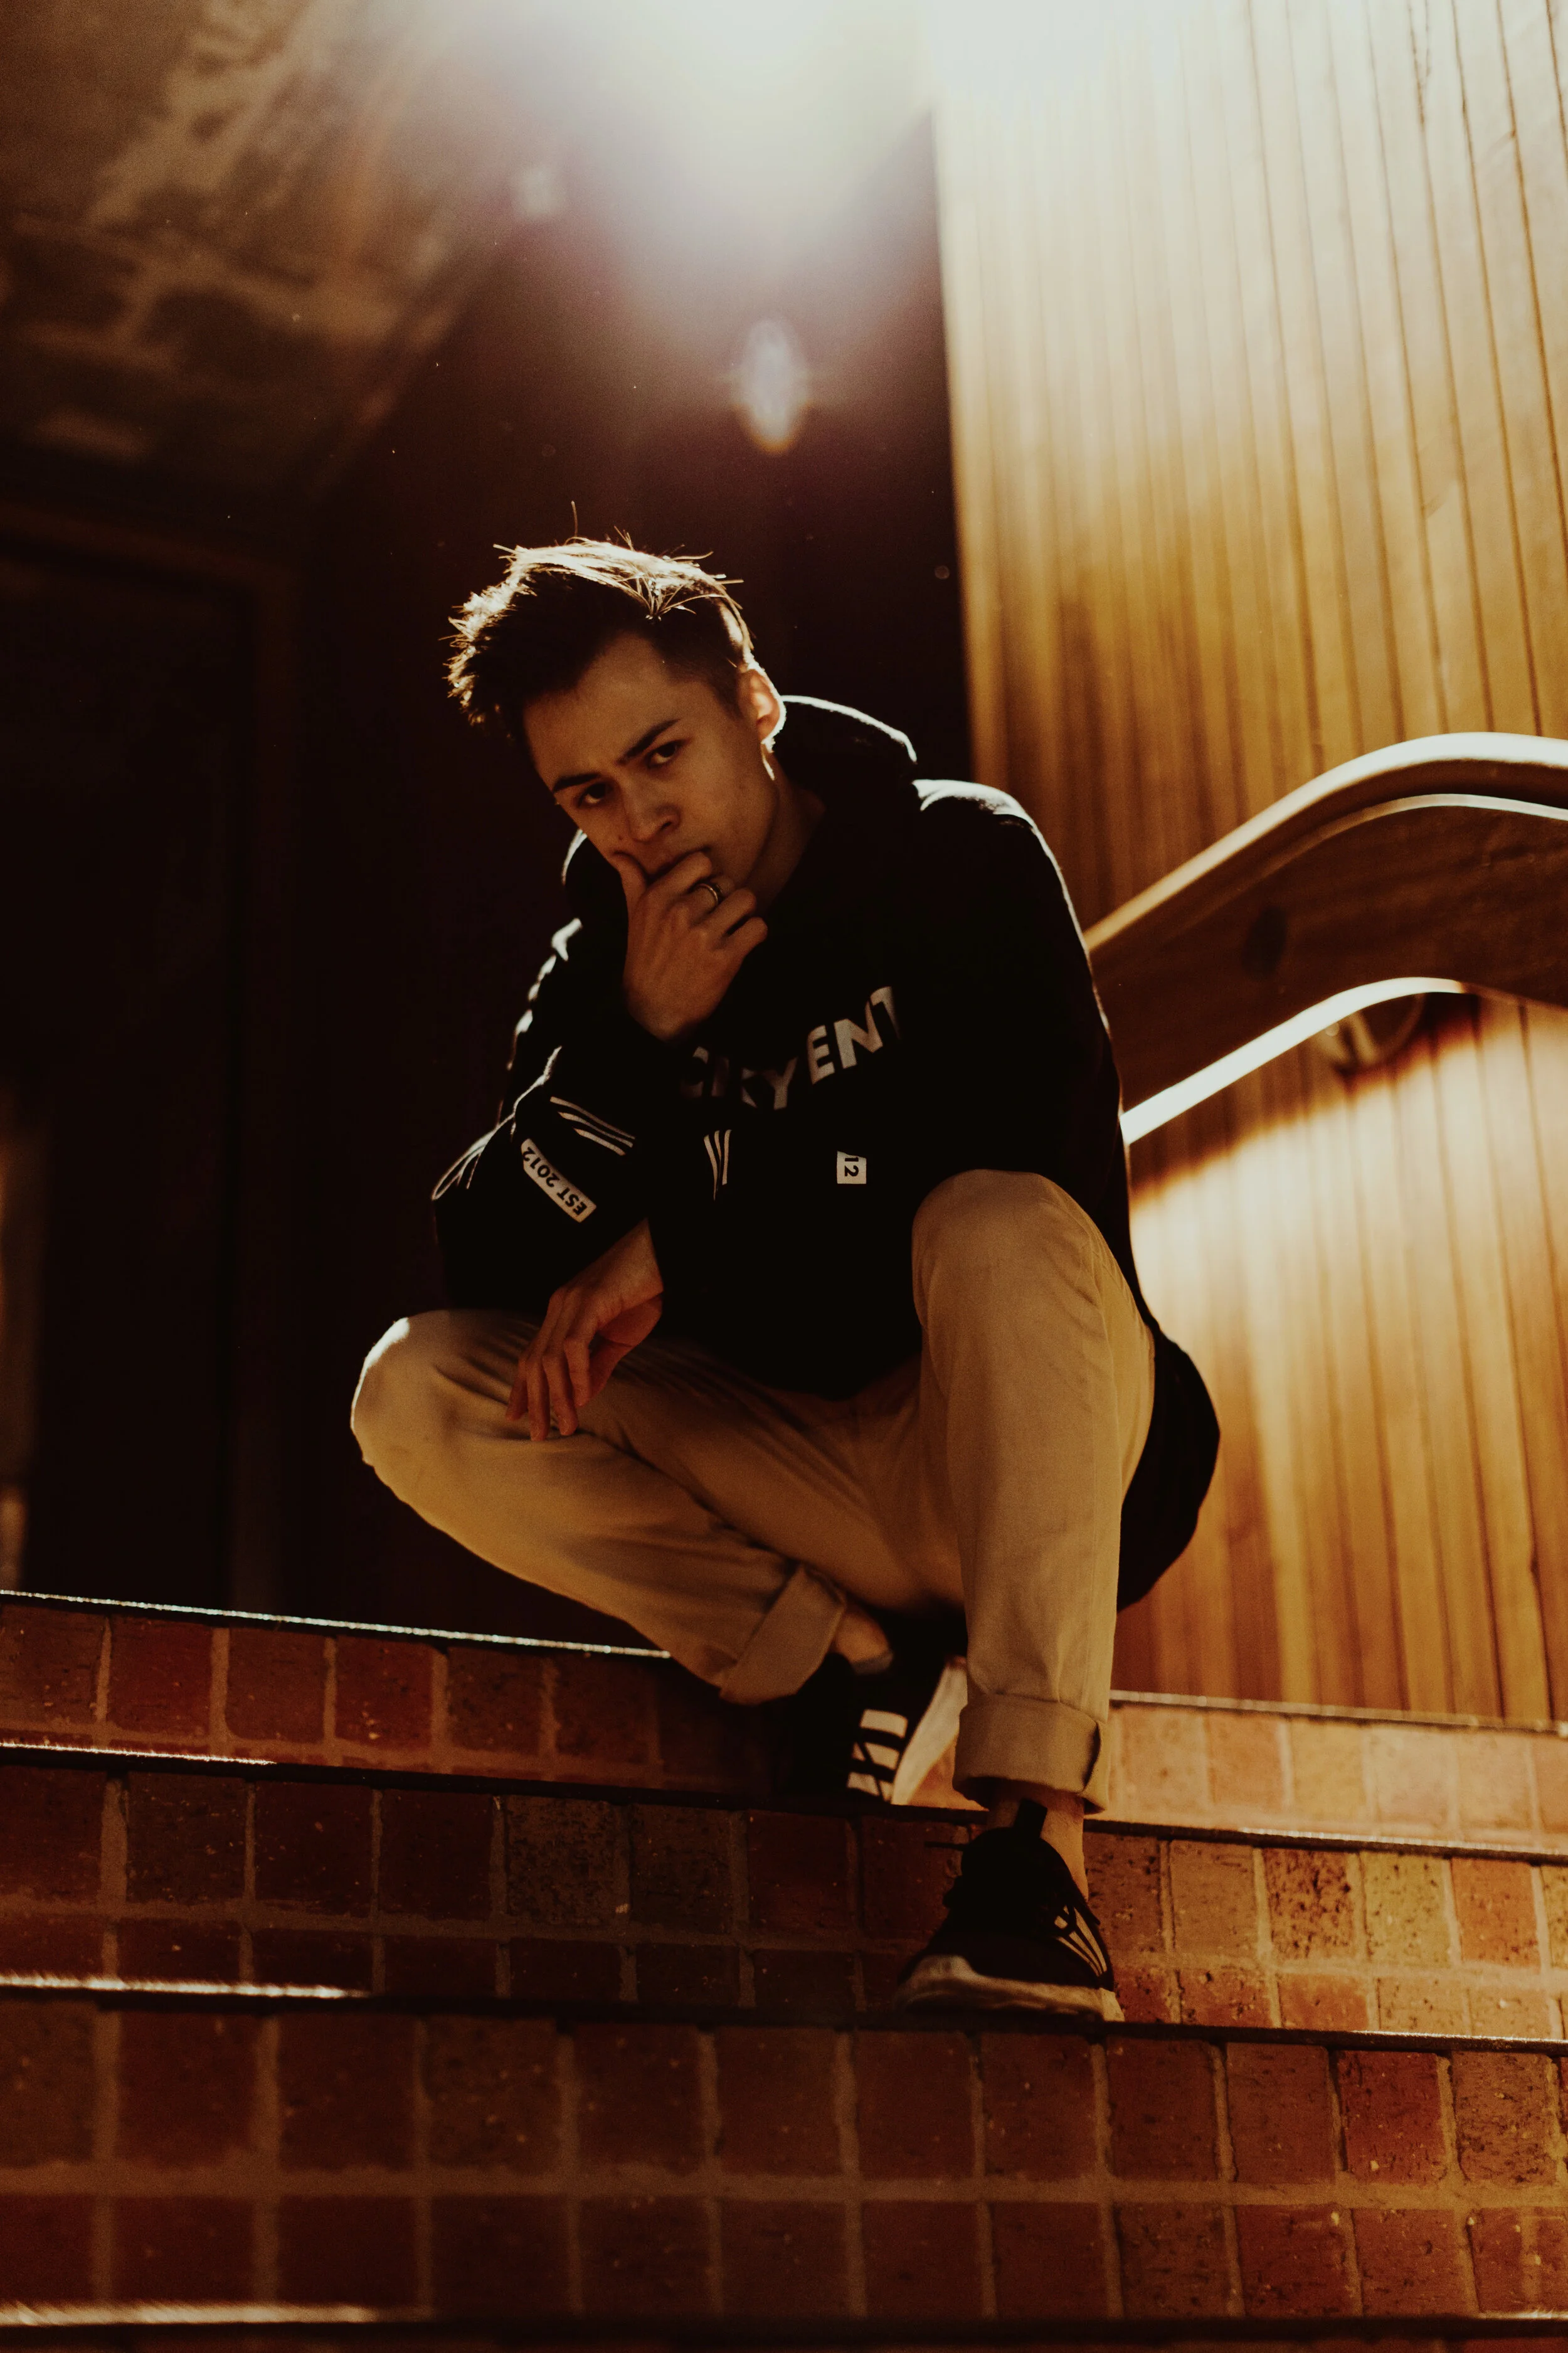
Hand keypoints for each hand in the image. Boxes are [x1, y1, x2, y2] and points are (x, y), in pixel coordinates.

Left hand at [507, 1218, 664, 1439]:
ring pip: (551, 1357)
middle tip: (539, 1434)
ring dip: (557, 1396)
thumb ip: (598, 1366)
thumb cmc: (644, 1291)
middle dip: (534, 1401)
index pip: (532, 1355)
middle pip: (534, 1361)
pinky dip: (576, 1374)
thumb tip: (581, 1397)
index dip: (522, 1387)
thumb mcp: (619, 1338)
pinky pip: (574, 1345)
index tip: (516, 1416)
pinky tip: (583, 1396)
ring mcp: (572, 1302)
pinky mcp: (590, 1300)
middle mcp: (559, 1306)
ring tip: (566, 1425)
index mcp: (562, 1313)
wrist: (664, 1253)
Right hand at [612, 849, 766, 1040]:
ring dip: (743, 914)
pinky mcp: (725, 958)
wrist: (652, 1011)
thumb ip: (633, 881)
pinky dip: (754, 934)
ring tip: (730, 929)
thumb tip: (619, 854)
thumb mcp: (634, 917)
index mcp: (658, 897)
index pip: (701, 861)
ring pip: (746, 900)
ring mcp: (704, 935)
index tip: (702, 894)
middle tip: (716, 918)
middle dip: (725, 899)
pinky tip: (741, 943)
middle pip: (726, 881)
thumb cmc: (645, 961)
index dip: (707, 877)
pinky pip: (758, 927)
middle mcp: (680, 911)